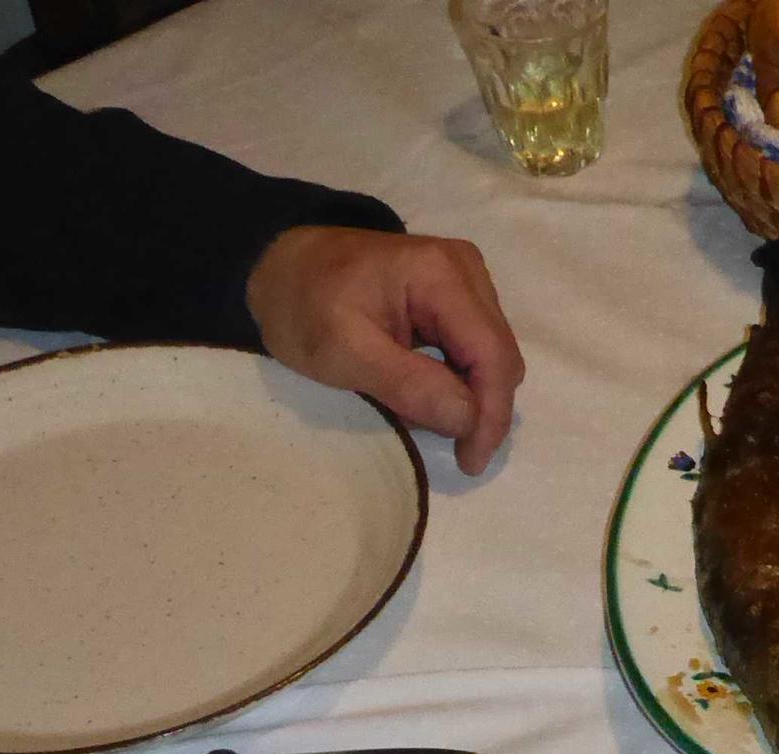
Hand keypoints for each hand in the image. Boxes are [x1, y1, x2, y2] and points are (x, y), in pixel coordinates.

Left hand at [246, 225, 526, 473]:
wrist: (279, 266)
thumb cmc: (302, 304)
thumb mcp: (343, 350)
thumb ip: (408, 384)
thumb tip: (468, 419)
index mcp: (441, 274)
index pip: (491, 354)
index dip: (490, 414)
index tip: (469, 461)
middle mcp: (466, 271)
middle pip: (499, 357)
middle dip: (478, 408)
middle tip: (442, 444)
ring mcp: (465, 281)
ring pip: (491, 358)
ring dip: (465, 397)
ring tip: (417, 410)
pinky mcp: (456, 296)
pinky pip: (474, 351)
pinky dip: (455, 381)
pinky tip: (422, 390)